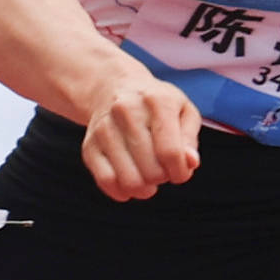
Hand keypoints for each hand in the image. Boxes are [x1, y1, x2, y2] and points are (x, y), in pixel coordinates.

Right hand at [80, 69, 200, 200]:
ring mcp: (104, 129)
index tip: (180, 172)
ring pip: (129, 180)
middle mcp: (126, 111)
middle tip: (162, 169)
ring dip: (144, 189)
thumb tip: (190, 162)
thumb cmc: (155, 105)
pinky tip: (130, 187)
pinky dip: (121, 191)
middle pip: (151, 170)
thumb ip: (190, 138)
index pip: (171, 152)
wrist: (112, 88)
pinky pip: (106, 180)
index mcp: (157, 101)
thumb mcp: (182, 111)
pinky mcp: (89, 145)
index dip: (180, 172)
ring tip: (148, 179)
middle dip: (162, 178)